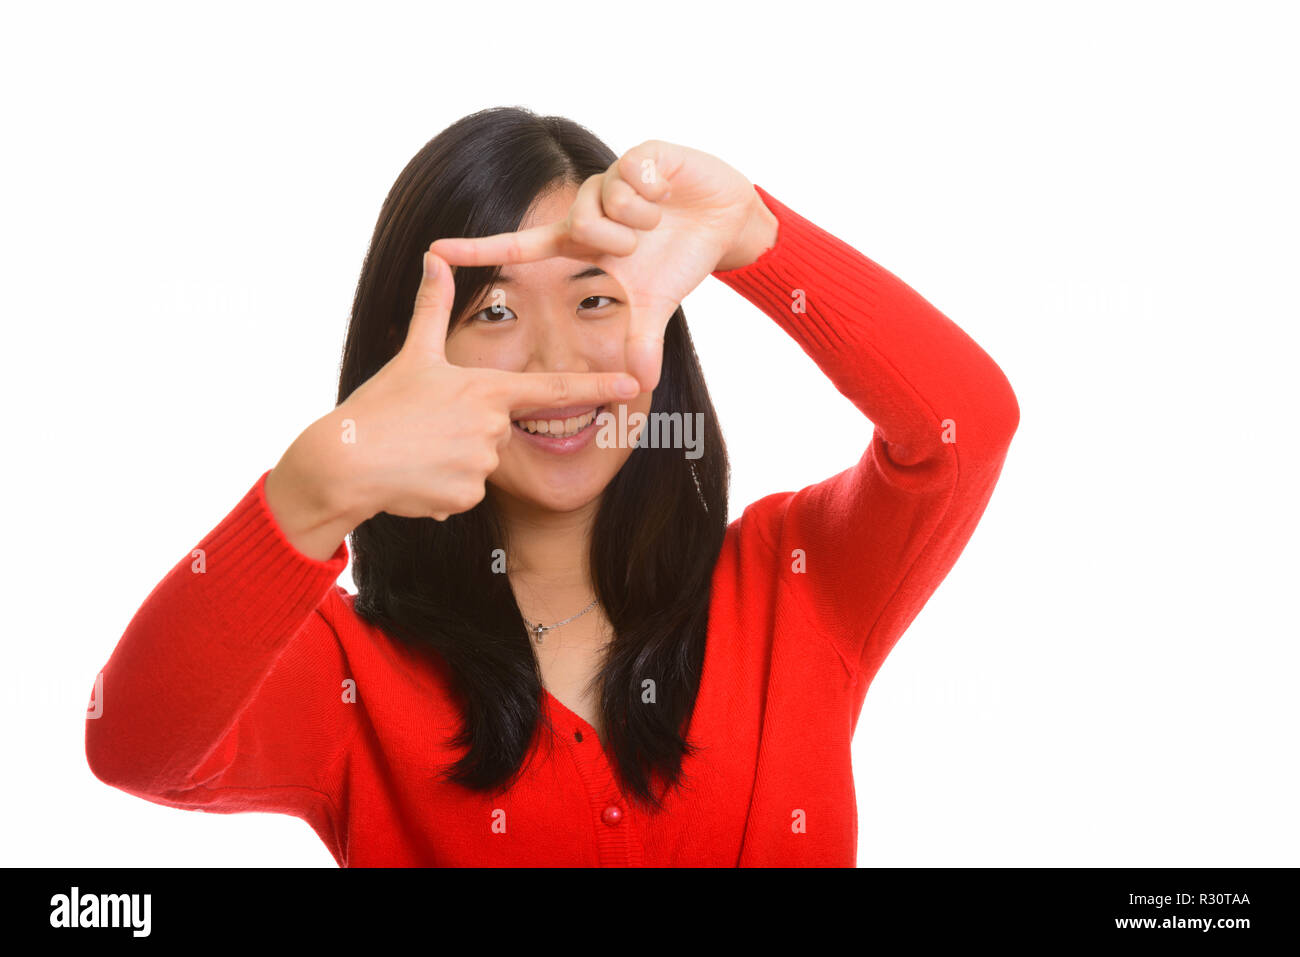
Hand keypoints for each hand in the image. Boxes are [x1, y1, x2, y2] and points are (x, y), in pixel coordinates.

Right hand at [307, 251, 640, 522]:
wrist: (344, 463)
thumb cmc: (380, 405)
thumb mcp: (411, 355)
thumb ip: (433, 307)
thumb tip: (434, 257)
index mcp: (486, 391)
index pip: (554, 390)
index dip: (597, 386)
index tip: (633, 384)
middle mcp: (492, 429)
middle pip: (497, 430)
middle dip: (466, 431)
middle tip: (426, 428)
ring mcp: (481, 466)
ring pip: (479, 464)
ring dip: (451, 461)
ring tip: (417, 452)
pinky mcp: (465, 499)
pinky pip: (463, 493)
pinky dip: (441, 488)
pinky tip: (415, 478)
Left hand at [428, 140, 770, 391]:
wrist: (723, 219)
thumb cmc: (677, 256)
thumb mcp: (656, 303)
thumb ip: (641, 340)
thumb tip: (641, 385)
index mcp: (579, 244)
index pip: (518, 247)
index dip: (477, 251)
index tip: (434, 252)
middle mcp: (587, 208)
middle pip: (579, 226)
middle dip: (617, 242)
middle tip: (641, 244)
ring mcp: (611, 180)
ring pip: (608, 202)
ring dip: (640, 220)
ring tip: (659, 220)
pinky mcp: (641, 155)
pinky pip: (635, 176)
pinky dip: (657, 192)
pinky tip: (669, 194)